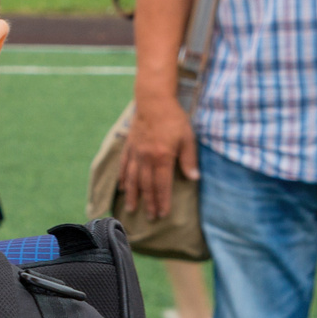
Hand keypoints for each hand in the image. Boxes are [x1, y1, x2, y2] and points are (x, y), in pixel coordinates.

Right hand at [118, 87, 198, 219]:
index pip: (162, 185)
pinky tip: (122, 188)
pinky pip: (124, 166)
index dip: (162, 201)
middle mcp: (146, 158)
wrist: (153, 99)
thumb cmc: (173, 117)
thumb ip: (189, 159)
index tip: (163, 214)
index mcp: (162, 157)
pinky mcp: (129, 146)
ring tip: (132, 209)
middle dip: (149, 203)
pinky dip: (122, 179)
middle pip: (146, 186)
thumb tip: (194, 178)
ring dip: (133, 196)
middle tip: (150, 218)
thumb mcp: (187, 137)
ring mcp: (135, 153)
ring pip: (132, 179)